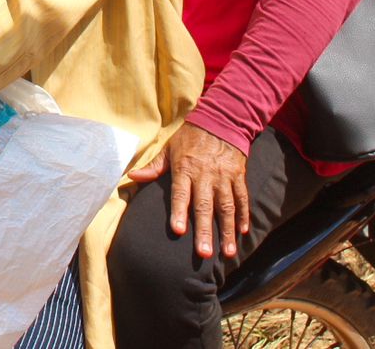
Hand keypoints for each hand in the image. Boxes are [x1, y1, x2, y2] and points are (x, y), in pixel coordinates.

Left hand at [127, 123, 249, 259]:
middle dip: (205, 231)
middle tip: (204, 254)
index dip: (179, 212)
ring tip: (228, 253)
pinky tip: (242, 233)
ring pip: (227, 207)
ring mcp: (224, 177)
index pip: (181, 193)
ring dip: (227, 230)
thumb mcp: (169, 149)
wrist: (220, 121)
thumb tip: (131, 178)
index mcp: (185, 168)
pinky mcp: (238, 177)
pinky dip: (244, 216)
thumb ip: (153, 167)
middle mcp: (205, 175)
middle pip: (205, 206)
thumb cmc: (189, 138)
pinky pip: (242, 198)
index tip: (179, 230)